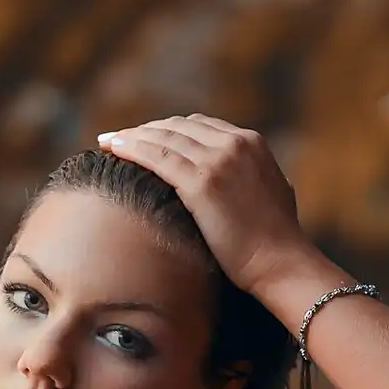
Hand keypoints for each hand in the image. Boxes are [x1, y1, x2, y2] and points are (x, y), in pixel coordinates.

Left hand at [97, 115, 319, 302]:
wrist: (281, 262)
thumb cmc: (274, 239)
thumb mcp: (268, 191)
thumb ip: (248, 175)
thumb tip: (236, 178)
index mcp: (251, 142)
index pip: (198, 125)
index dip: (166, 130)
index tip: (144, 137)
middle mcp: (235, 143)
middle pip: (177, 126)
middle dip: (145, 130)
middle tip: (118, 138)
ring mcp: (219, 160)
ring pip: (163, 137)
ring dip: (132, 136)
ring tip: (108, 141)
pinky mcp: (202, 182)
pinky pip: (157, 156)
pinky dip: (132, 148)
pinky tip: (113, 150)